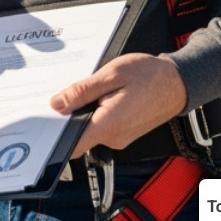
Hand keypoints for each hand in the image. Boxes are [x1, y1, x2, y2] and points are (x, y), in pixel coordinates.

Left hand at [50, 53, 188, 157]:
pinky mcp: (124, 133)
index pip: (73, 145)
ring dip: (83, 112)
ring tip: (88, 89)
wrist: (179, 82)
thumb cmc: (149, 75)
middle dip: (68, 116)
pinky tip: (99, 95)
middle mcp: (114, 137)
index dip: (54, 138)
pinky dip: (95, 113)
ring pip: (90, 129)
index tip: (41, 126)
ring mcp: (120, 137)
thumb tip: (56, 104)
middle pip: (79, 134)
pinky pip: (101, 126)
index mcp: (109, 124)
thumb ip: (82, 91)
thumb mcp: (111, 74)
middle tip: (63, 93)